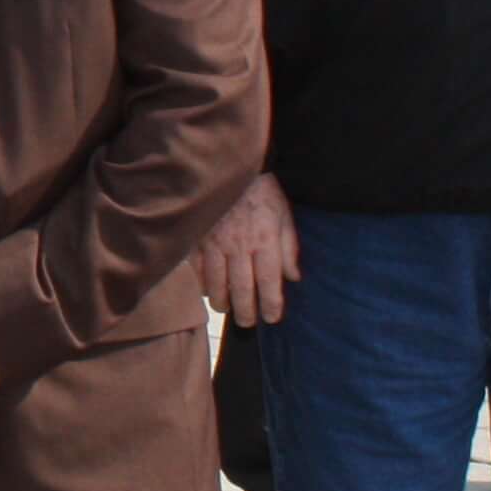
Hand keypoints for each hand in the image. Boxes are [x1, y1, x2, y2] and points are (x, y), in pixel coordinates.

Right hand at [197, 176, 299, 324]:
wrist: (232, 168)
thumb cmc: (263, 193)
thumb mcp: (285, 216)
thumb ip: (289, 249)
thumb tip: (293, 277)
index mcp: (265, 240)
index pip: (269, 281)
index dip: (271, 304)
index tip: (272, 318)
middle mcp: (240, 246)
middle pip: (241, 287)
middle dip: (245, 310)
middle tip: (247, 323)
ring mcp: (216, 243)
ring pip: (216, 281)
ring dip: (221, 301)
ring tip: (225, 310)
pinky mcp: (198, 237)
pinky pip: (197, 267)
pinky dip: (201, 282)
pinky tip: (206, 291)